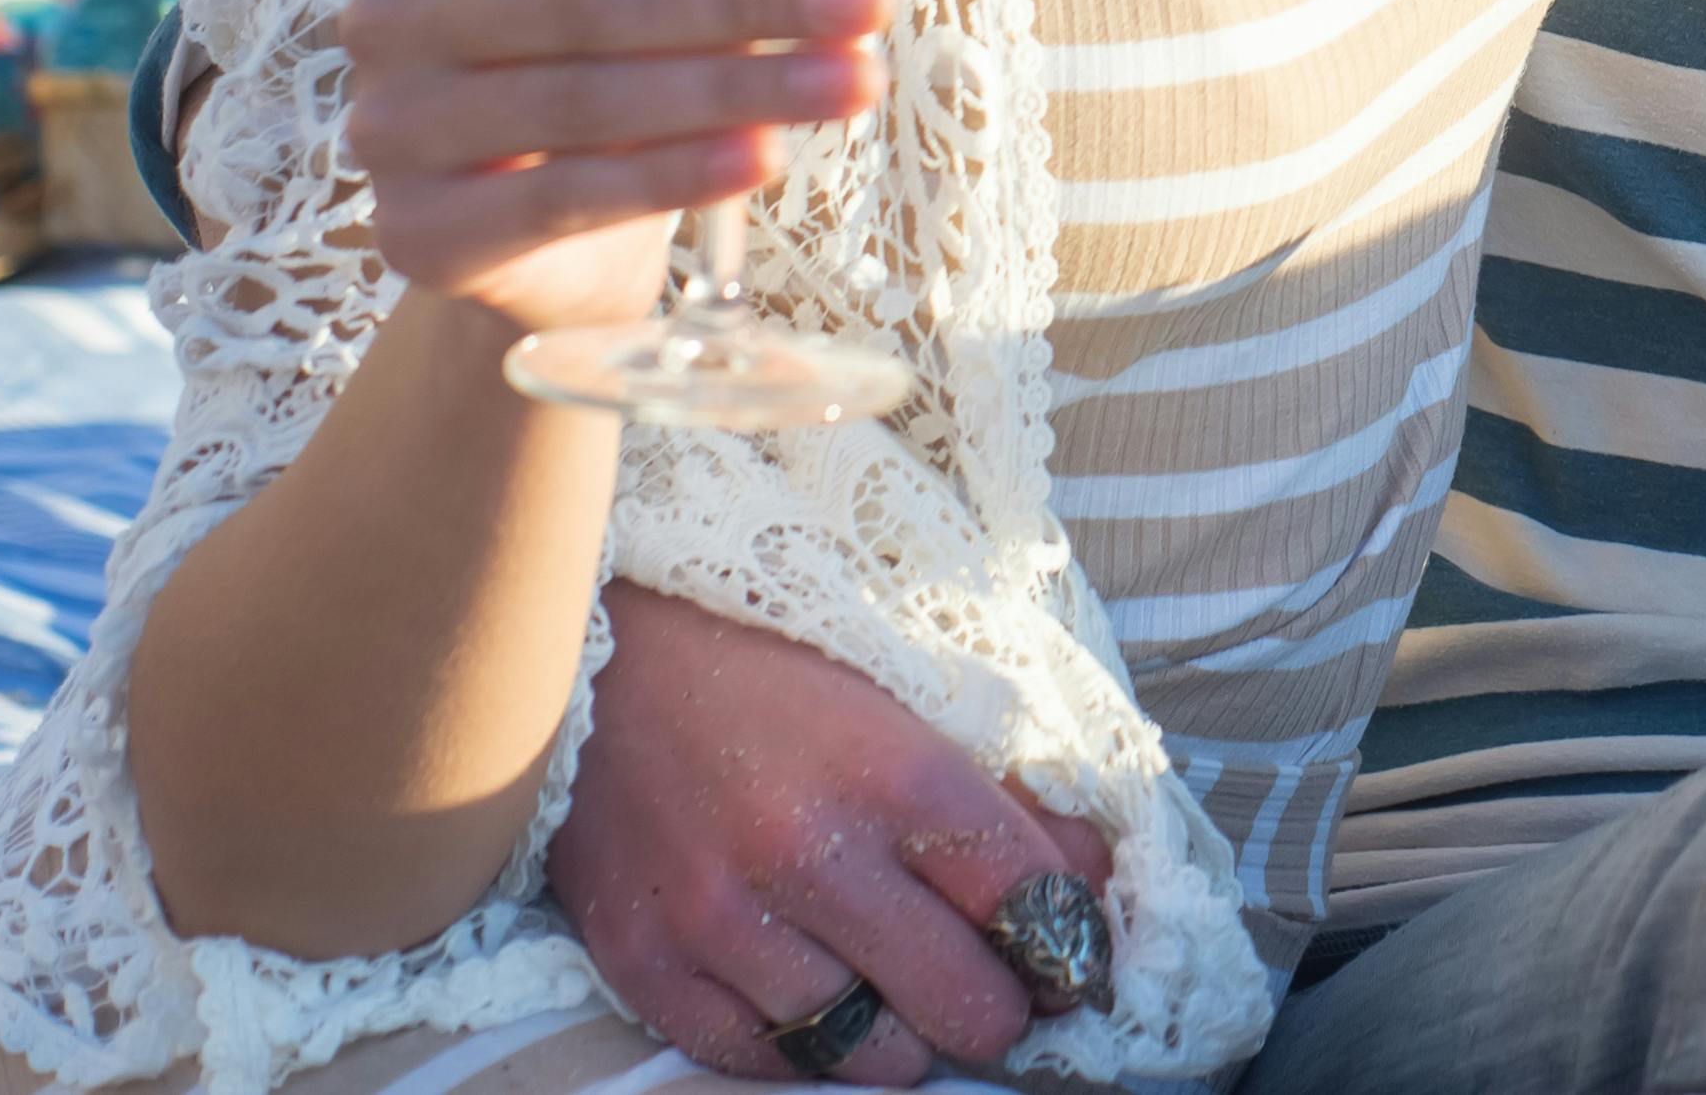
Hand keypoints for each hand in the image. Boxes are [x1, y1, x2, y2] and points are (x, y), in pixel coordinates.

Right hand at [335, 0, 881, 333]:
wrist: (546, 239)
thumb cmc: (611, 64)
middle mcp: (393, 13)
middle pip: (588, 4)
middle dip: (743, 3)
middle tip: (864, 7)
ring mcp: (391, 126)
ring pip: (585, 100)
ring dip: (735, 87)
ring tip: (851, 83)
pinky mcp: (418, 232)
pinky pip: (563, 197)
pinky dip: (675, 174)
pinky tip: (763, 154)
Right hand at [550, 583, 1118, 1084]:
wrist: (610, 651)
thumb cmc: (780, 668)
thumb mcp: (916, 701)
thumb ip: (1010, 799)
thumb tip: (1095, 884)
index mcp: (896, 773)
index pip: (1028, 903)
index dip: (1068, 944)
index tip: (1069, 958)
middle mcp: (808, 852)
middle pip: (959, 997)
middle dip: (999, 1009)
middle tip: (1001, 998)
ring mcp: (716, 916)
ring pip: (859, 1047)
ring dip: (901, 1041)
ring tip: (908, 1006)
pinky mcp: (640, 960)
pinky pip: (749, 1058)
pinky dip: (799, 1052)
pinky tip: (822, 1011)